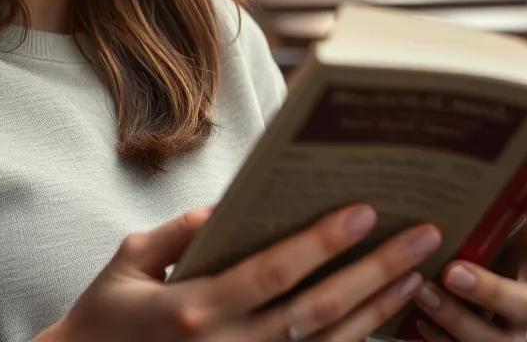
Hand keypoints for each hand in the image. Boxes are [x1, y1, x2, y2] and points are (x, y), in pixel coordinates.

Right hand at [38, 205, 441, 341]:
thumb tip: (231, 207)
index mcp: (194, 308)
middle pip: (317, 310)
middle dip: (375, 271)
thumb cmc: (104, 319)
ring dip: (377, 310)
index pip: (274, 271)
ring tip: (417, 274)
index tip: (365, 211)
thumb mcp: (128, 260)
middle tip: (423, 236)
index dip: (323, 243)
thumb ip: (181, 231)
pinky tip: (382, 318)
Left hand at [408, 195, 526, 341]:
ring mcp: (506, 334)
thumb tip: (477, 170)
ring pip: (494, 340)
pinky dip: (440, 340)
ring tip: (422, 293)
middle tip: (453, 271)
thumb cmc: (468, 252)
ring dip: (457, 318)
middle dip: (490, 290)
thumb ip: (484, 205)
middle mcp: (526, 302)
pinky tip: (417, 322)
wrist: (452, 295)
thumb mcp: (478, 229)